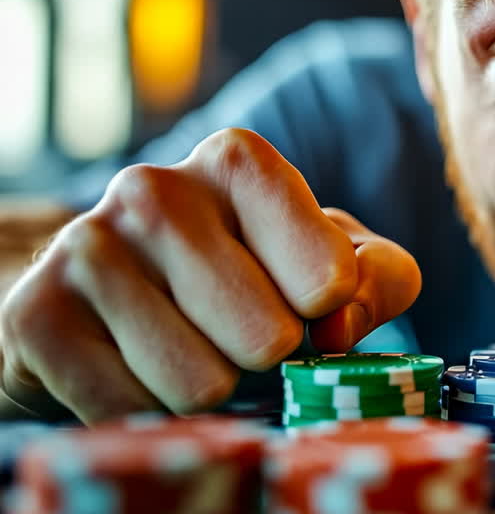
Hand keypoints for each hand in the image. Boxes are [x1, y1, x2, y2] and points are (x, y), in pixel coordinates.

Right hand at [0, 128, 420, 422]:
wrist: (113, 303)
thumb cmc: (250, 277)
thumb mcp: (333, 263)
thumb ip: (378, 278)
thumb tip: (341, 324)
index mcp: (238, 161)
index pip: (330, 277)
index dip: (327, 315)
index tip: (308, 306)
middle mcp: (155, 188)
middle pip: (268, 339)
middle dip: (265, 362)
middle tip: (239, 340)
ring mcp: (88, 246)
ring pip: (202, 384)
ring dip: (209, 392)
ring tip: (189, 353)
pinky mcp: (35, 313)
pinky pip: (132, 410)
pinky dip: (150, 413)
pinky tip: (138, 374)